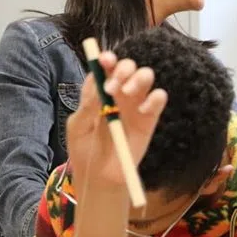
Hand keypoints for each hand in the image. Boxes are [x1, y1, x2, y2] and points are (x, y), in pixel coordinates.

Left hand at [67, 51, 166, 189]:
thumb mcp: (78, 126)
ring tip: (126, 93)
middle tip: (112, 87)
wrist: (100, 176)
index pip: (106, 67)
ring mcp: (136, 104)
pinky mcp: (150, 118)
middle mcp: (119, 93)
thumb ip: (87, 106)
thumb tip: (98, 86)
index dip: (107, 60)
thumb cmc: (85, 149)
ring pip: (146, 77)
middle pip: (128, 67)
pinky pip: (159, 98)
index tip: (104, 61)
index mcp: (99, 91)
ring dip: (138, 78)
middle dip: (122, 69)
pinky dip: (155, 97)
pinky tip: (144, 109)